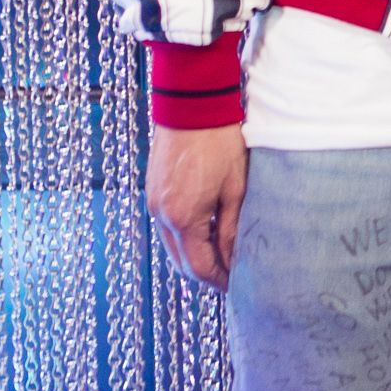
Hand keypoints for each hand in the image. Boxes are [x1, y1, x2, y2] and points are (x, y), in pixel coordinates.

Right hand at [148, 123, 247, 289]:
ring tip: (221, 255)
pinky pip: (167, 225)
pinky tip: (205, 231)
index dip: (219, 280)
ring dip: (194, 255)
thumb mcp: (235, 188)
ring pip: (172, 245)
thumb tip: (233, 259)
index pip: (199, 267)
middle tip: (231, 276)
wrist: (192, 105)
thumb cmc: (220, 142)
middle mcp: (162, 215)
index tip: (237, 285)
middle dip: (205, 273)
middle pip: (181, 262)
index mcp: (183, 218)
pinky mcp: (153, 190)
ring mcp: (153, 202)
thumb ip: (231, 228)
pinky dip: (184, 236)